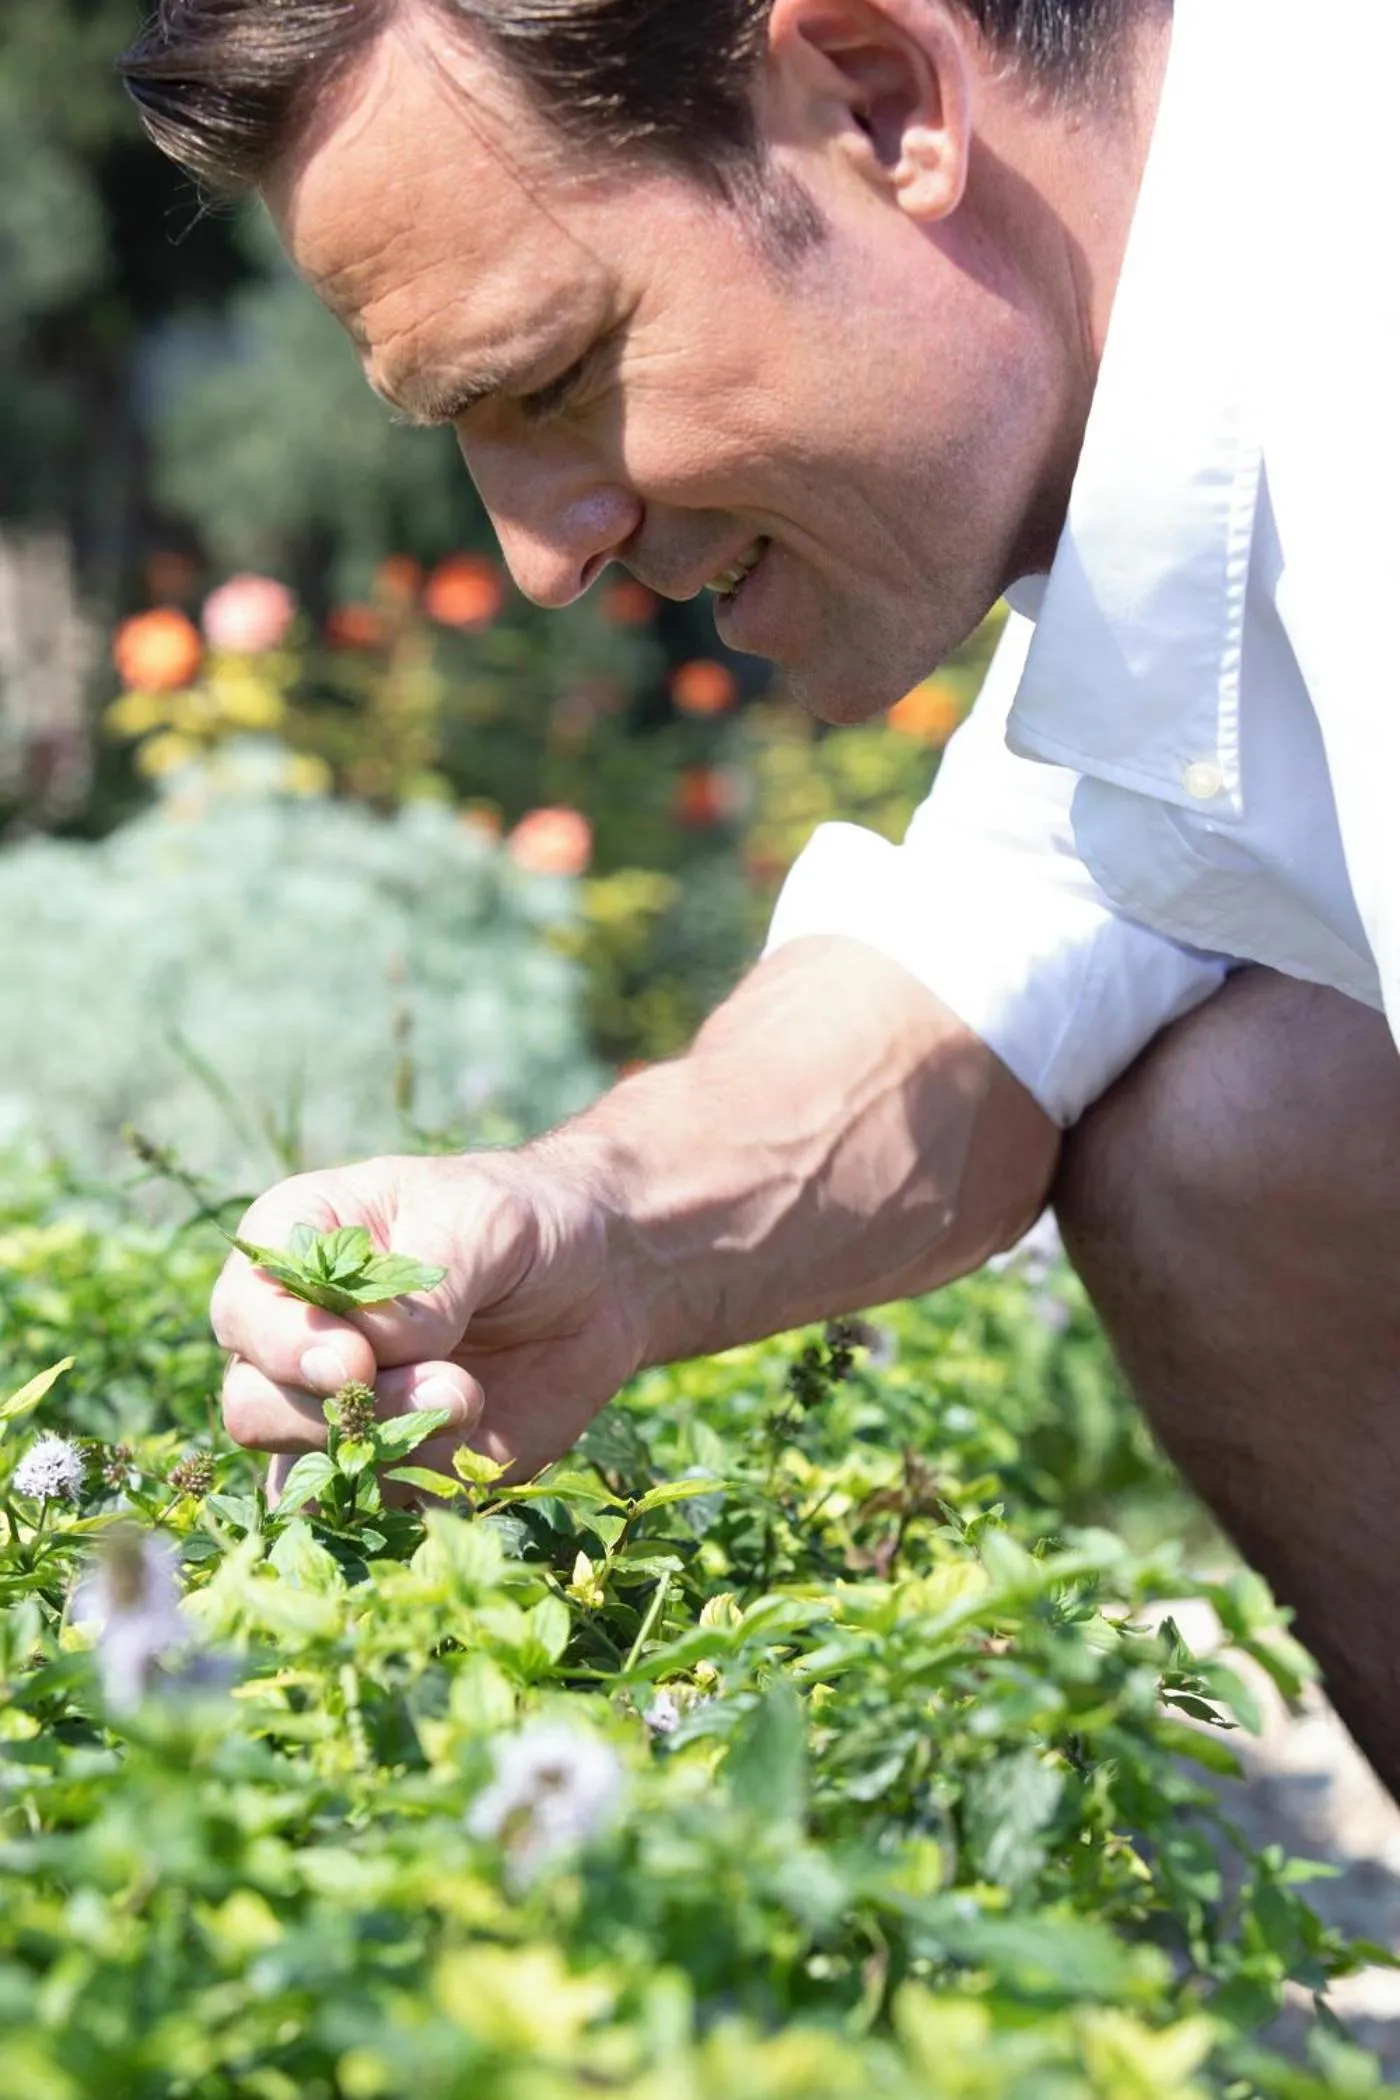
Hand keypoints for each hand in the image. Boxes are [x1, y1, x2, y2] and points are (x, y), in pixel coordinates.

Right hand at [211, 1150, 647, 1486]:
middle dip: (342, 1415)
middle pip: (255, 1408)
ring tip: (472, 1402)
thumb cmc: (520, 1222)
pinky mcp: (390, 1469)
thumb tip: (376, 1351)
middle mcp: (293, 1340)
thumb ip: (422, 1283)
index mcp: (292, 1253)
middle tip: (449, 1387)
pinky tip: (475, 1449)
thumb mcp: (482, 1221)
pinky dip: (422, 1493)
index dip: (283, 1347)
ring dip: (389, 1457)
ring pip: (304, 1476)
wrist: (597, 1279)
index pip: (242, 1311)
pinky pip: (373, 1512)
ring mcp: (336, 1414)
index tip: (353, 1363)